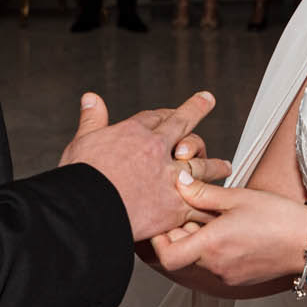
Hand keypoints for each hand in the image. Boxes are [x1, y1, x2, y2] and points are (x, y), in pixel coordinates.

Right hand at [61, 91, 226, 239]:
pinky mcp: (176, 206)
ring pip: (200, 165)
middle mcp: (157, 150)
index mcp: (134, 134)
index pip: (154, 117)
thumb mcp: (82, 142)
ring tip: (225, 166)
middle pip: (183, 127)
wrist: (88, 209)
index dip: (164, 112)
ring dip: (214, 165)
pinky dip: (211, 205)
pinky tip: (221, 207)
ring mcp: (170, 177)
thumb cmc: (81, 178)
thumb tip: (91, 98)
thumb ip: (91, 120)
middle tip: (207, 101)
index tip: (170, 108)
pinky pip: (200, 204)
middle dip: (196, 111)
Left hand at [149, 177, 306, 288]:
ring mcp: (227, 275)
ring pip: (197, 259)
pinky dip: (213, 249)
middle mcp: (216, 265)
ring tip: (212, 219)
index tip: (164, 222)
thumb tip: (180, 181)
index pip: (166, 255)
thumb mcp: (238, 197)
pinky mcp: (238, 277)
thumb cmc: (281, 219)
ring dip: (197, 240)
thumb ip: (203, 192)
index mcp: (212, 245)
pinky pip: (214, 265)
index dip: (159, 239)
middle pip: (180, 255)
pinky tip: (228, 231)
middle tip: (189, 212)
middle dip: (179, 233)